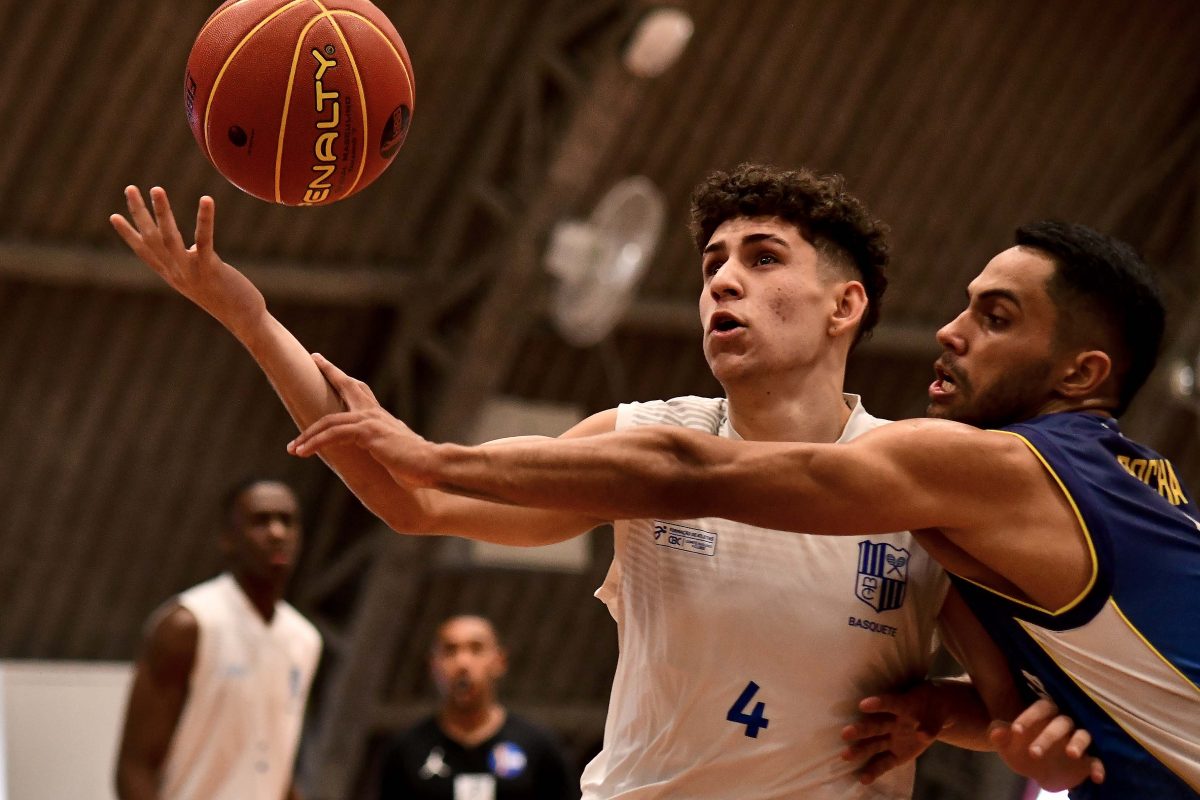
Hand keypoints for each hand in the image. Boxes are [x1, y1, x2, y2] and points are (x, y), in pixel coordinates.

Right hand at [109, 186, 266, 336]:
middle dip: (139, 213)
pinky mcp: (210, 269)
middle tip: (130, 188)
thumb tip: (191, 248)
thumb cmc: (228, 298)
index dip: (129, 235)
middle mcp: (177, 273)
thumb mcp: (203, 280)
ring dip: (162, 212)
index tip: (113, 216)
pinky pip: (204, 240)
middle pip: (152, 239)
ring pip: (169, 238)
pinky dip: (204, 219)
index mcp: (173, 275)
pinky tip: (206, 199)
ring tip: (156, 189)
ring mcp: (191, 272)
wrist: (244, 320)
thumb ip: (193, 263)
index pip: (145, 252)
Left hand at [288, 354, 437, 486]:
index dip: (345, 379)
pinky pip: (333, 434)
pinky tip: (302, 452)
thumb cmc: (416, 464)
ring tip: (291, 448)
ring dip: (307, 435)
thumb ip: (386, 446)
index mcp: (381, 417)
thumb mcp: (395, 451)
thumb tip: (383, 450)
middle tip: (316, 359)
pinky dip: (315, 442)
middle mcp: (375, 414)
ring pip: (329, 420)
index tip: (331, 366)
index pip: (361, 392)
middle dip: (330, 372)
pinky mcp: (367, 432)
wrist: (431, 464)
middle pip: (348, 385)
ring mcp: (371, 421)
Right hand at [841, 683, 944, 784]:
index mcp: (902, 706)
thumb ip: (930, 726)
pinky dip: (874, 771)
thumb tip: (922, 735)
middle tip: (845, 733)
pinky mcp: (895, 754)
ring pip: (874, 744)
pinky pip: (884, 763)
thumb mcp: (937, 714)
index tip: (863, 705)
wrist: (933, 713)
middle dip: (861, 730)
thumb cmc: (933, 709)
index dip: (878, 704)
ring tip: (845, 756)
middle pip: (875, 726)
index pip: (890, 704)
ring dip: (860, 750)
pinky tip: (863, 779)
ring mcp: (891, 738)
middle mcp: (891, 722)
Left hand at [989, 698, 1103, 790]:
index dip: (1029, 717)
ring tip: (1071, 753)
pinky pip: (1098, 760)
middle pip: (1061, 723)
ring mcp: (1078, 740)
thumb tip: (994, 732)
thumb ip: (1000, 735)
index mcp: (1045, 714)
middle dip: (1048, 736)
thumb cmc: (1021, 748)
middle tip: (1034, 754)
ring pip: (1083, 735)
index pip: (1040, 707)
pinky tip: (1097, 777)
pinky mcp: (1089, 758)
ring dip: (1078, 743)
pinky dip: (1099, 767)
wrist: (1036, 770)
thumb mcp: (1007, 744)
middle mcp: (1065, 723)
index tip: (1015, 731)